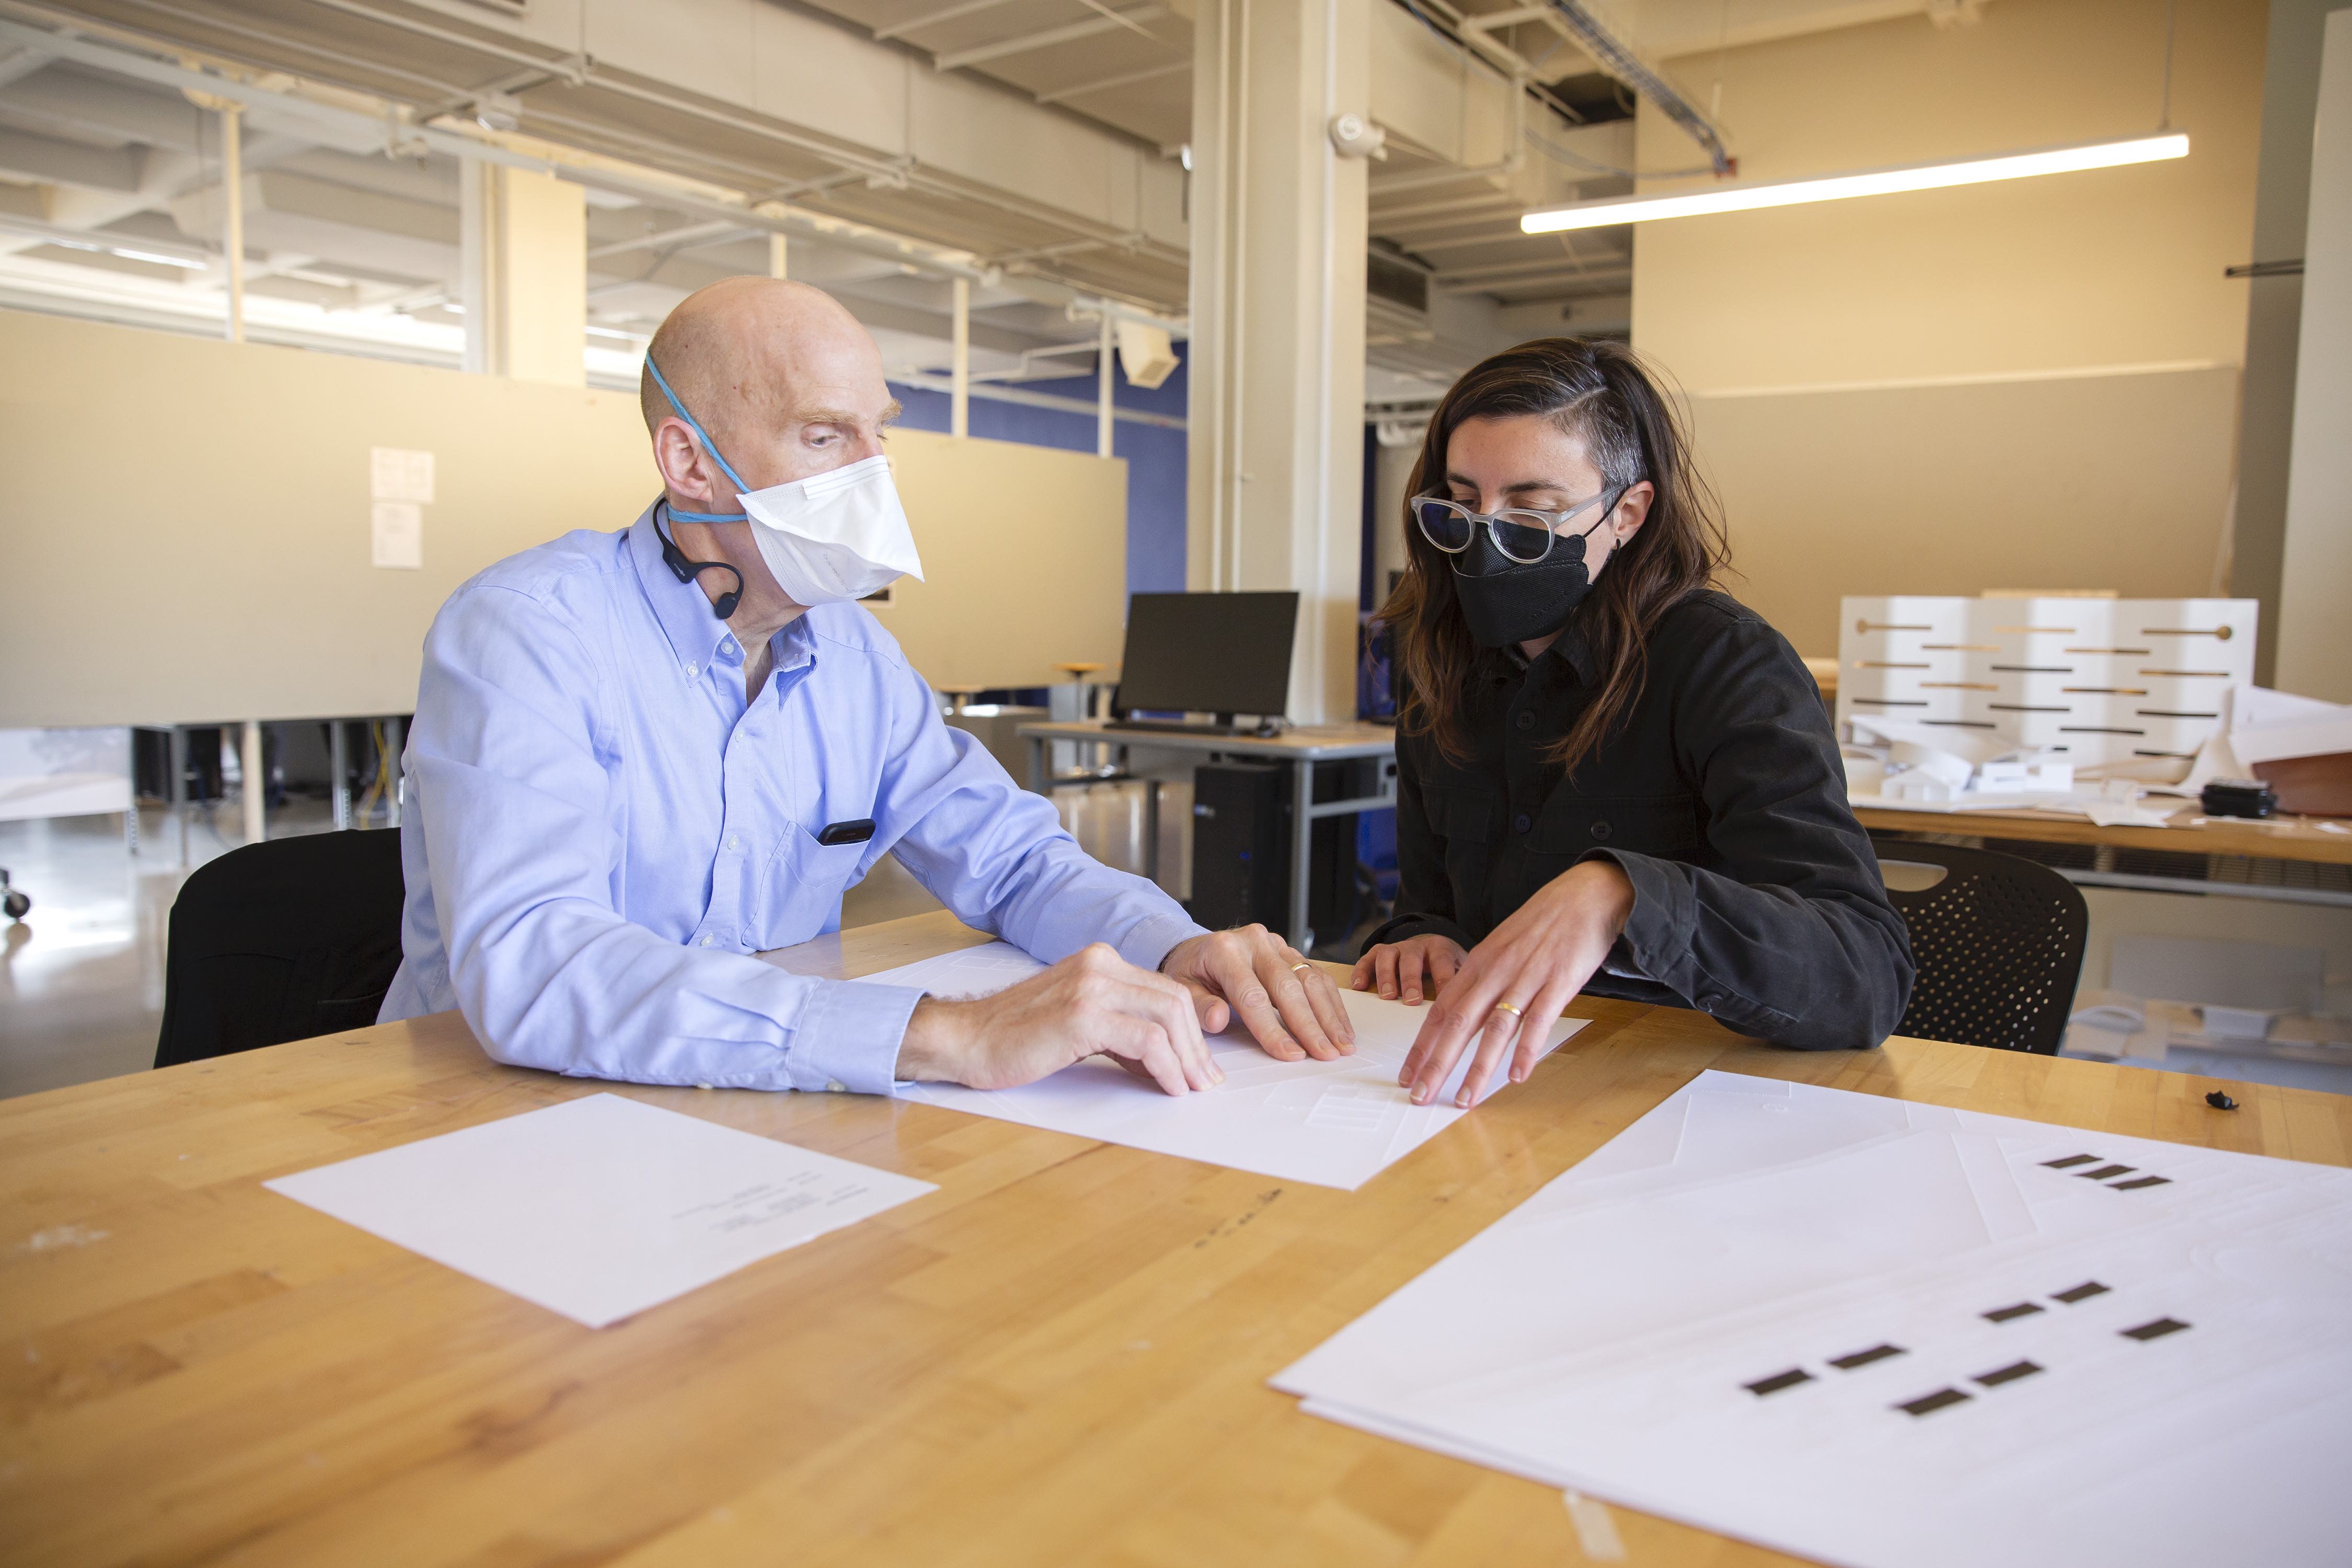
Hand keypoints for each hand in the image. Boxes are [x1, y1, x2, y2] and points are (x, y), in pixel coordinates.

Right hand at [896, 943, 1220, 1095]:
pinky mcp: (1082, 1016)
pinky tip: (1168, 1087)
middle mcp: (1100, 965)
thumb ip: (1119, 1031)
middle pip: (1175, 1000)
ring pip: (1168, 1016)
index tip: (1199, 1065)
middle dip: (1196, 1046)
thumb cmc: (1015, 1037)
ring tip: (1190, 1089)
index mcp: (1100, 961)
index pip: (1166, 990)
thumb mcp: (1077, 1023)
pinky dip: (1166, 1067)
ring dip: (1187, 1058)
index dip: (1192, 1030)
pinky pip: (1146, 1040)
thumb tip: (1162, 1060)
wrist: (966, 1040)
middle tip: (1205, 1082)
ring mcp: (1091, 987)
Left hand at [1158, 924, 1355, 1061]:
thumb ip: (1198, 1006)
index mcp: (1224, 950)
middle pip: (1288, 986)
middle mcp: (1254, 942)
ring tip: (1342, 1044)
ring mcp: (1276, 944)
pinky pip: (1317, 975)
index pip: (1253, 995)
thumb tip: (1218, 1020)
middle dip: (1310, 1025)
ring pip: (1310, 979)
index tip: (1291, 1054)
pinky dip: (1331, 1003)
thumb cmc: (1190, 972)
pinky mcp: (1289, 951)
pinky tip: (1340, 1026)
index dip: (1273, 1028)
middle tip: (1326, 1054)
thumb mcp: (1181, 989)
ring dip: (1329, 1015)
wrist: (1195, 948)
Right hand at [1349, 933, 1467, 1004]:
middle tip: (1411, 1000)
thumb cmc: (1447, 964)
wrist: (1432, 946)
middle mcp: (1416, 946)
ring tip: (1387, 996)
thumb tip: (1475, 1007)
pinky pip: (1367, 958)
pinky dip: (1362, 971)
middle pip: (1411, 959)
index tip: (1444, 1001)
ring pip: (1387, 956)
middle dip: (1411, 980)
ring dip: (1386, 976)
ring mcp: (1396, 948)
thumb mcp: (1461, 969)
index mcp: (1439, 948)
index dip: (1443, 980)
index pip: (1442, 962)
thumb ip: (1464, 983)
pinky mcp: (1379, 952)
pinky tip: (1359, 986)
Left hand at [1397, 860, 1633, 1107]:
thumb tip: (1467, 1013)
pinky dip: (1526, 1050)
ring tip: (1465, 1099)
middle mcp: (1495, 972)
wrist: (1584, 894)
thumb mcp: (1503, 947)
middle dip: (1436, 1063)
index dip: (1422, 1045)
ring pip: (1495, 1029)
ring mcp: (1526, 978)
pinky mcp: (1558, 983)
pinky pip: (1539, 1021)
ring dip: (1478, 1068)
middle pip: (1458, 1023)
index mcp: (1478, 964)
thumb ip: (1484, 979)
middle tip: (1420, 1095)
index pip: (1441, 1011)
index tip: (1408, 1074)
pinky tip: (1517, 1076)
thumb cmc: (1543, 924)